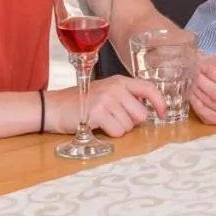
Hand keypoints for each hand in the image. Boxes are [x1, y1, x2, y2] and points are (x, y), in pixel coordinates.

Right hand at [47, 76, 163, 136]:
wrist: (53, 107)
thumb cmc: (80, 102)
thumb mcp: (105, 92)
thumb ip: (125, 97)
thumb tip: (147, 111)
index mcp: (120, 81)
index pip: (149, 88)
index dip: (160, 103)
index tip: (163, 114)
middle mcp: (116, 88)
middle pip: (141, 114)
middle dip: (131, 122)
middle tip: (114, 120)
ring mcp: (107, 99)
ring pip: (129, 125)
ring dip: (118, 129)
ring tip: (102, 122)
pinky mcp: (98, 112)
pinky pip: (117, 131)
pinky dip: (109, 134)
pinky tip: (97, 126)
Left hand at [189, 50, 215, 124]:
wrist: (205, 75)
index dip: (213, 74)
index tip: (206, 68)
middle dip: (204, 83)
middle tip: (198, 76)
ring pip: (211, 104)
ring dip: (199, 92)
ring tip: (197, 84)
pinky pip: (208, 115)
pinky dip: (198, 105)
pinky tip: (196, 96)